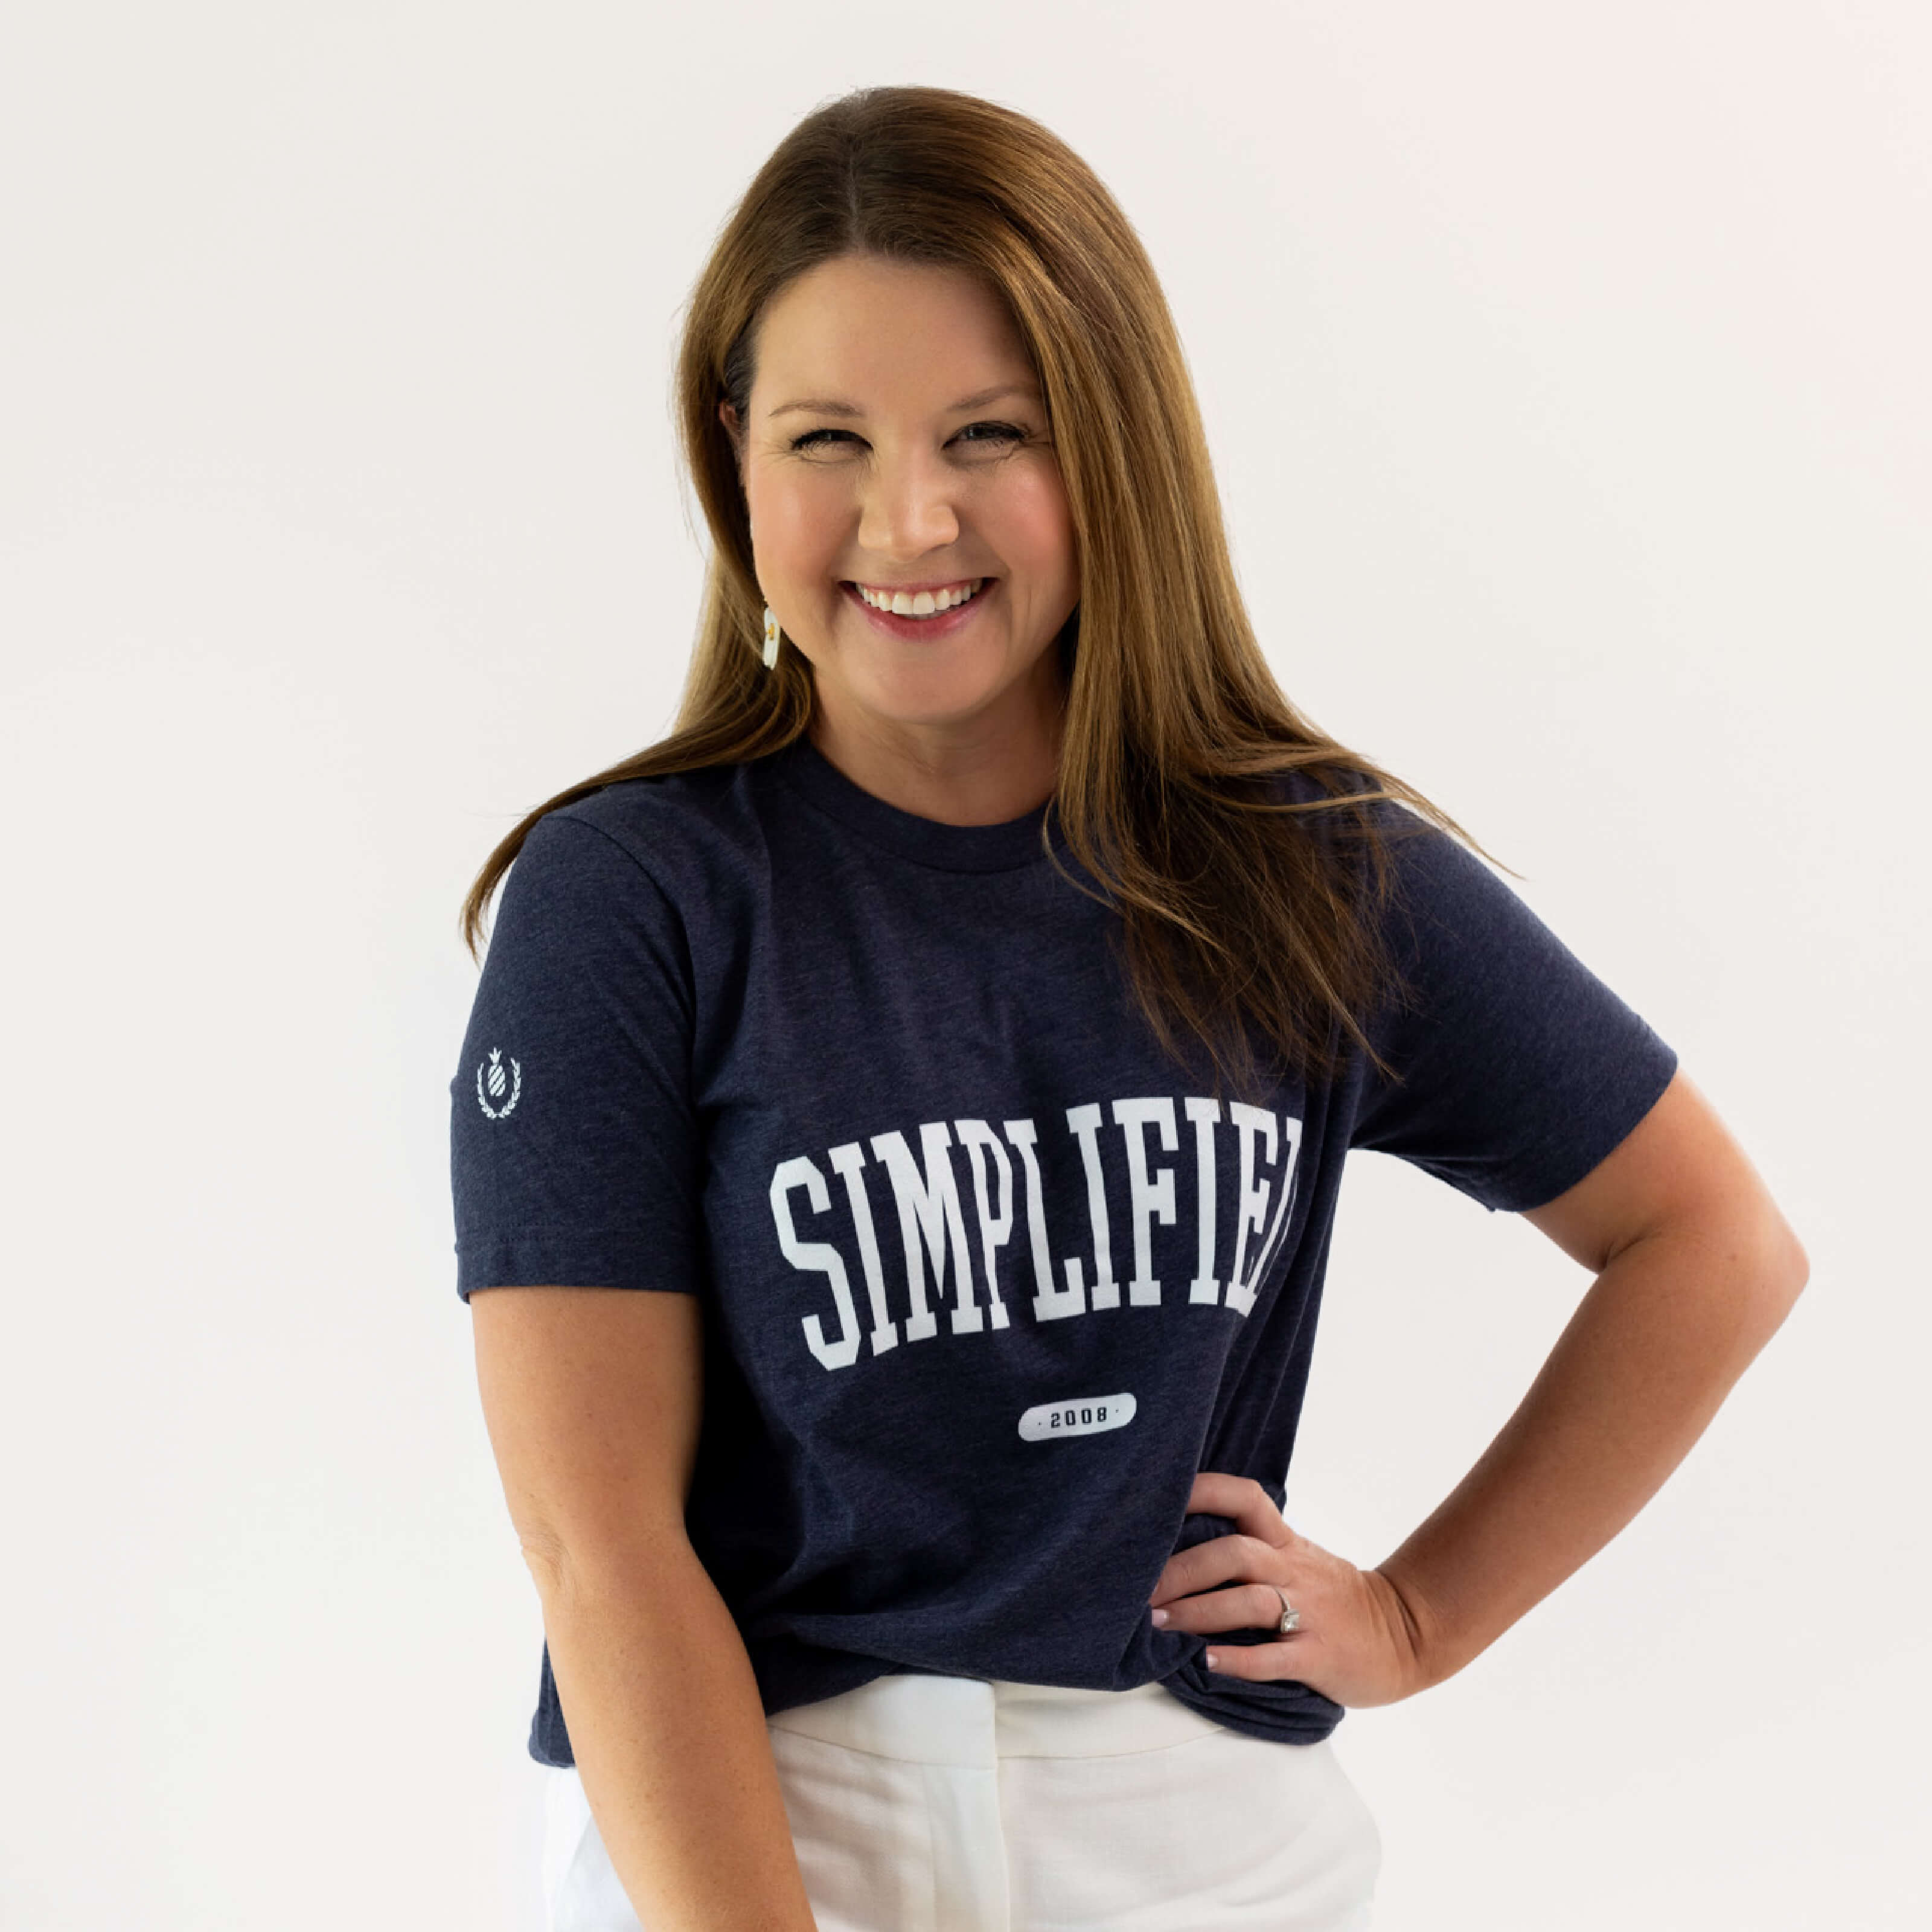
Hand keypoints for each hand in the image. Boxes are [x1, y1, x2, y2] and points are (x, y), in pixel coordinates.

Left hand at [1148, 1472, 1430, 1707]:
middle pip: (1235, 1552)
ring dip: (1199, 1611)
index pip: (1245, 1499)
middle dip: (1183, 1568)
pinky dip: (1238, 1660)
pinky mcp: (1319, 1656)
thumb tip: (1179, 1542)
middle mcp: (1294, 1570)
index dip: (1203, 1491)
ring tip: (1159, 1624)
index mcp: (1286, 1543)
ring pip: (1250, 1601)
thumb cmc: (1336, 1599)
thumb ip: (1253, 1547)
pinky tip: (1206, 1662)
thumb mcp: (1298, 1559)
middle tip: (1141, 1590)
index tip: (1157, 1497)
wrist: (1407, 1634)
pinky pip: (1275, 1657)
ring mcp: (1309, 1613)